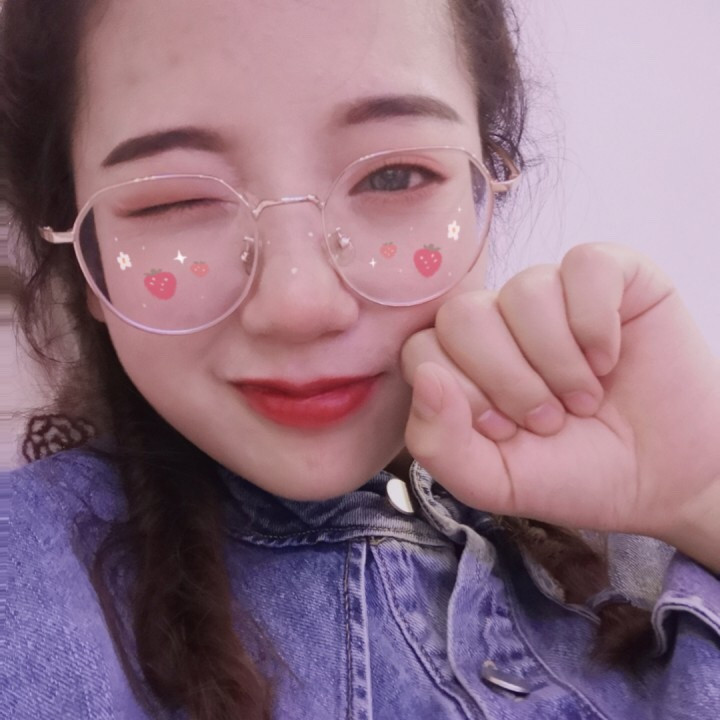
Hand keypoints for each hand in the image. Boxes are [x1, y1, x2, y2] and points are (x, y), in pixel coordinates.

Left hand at [402, 243, 719, 570]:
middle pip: (463, 315)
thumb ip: (439, 443)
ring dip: (559, 360)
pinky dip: (597, 323)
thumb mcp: (493, 481)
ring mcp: (550, 293)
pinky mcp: (607, 274)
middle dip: (509, 380)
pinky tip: (611, 358)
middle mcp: (498, 321)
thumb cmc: (575, 473)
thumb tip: (426, 377)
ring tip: (586, 398)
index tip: (508, 431)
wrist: (664, 478)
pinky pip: (583, 266)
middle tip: (550, 418)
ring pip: (524, 291)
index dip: (464, 395)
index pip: (422, 351)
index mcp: (461, 363)